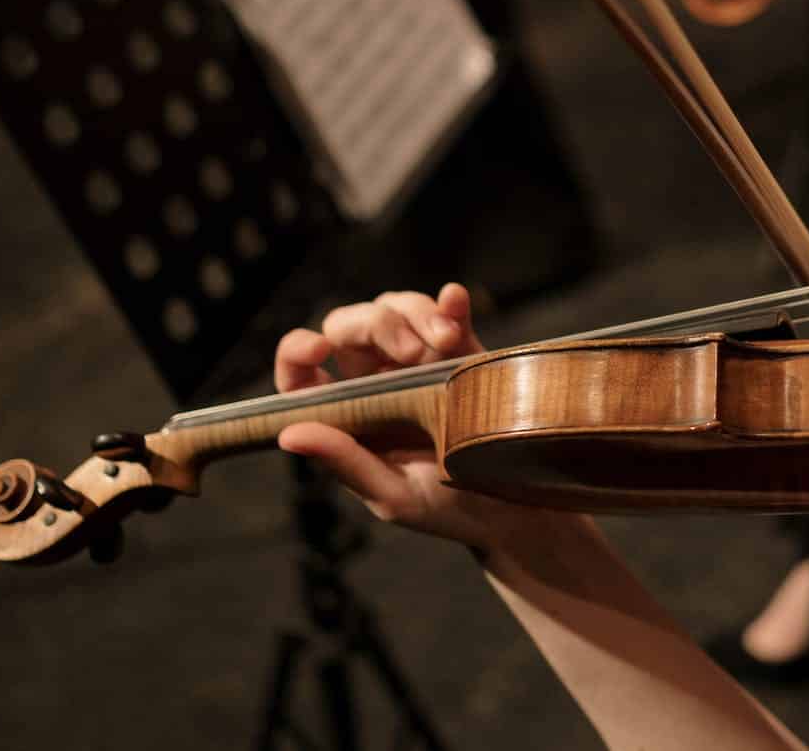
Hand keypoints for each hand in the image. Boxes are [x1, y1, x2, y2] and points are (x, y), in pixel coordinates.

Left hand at [274, 283, 552, 549]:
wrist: (518, 507)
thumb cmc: (447, 509)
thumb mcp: (394, 495)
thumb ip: (346, 462)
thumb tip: (290, 434)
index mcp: (348, 416)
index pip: (302, 373)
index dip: (298, 351)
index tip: (319, 348)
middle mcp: (375, 382)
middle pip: (351, 326)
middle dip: (377, 325)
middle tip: (411, 352)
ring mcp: (419, 362)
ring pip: (396, 309)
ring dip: (417, 313)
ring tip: (445, 341)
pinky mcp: (462, 351)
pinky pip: (448, 312)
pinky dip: (449, 303)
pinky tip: (454, 299)